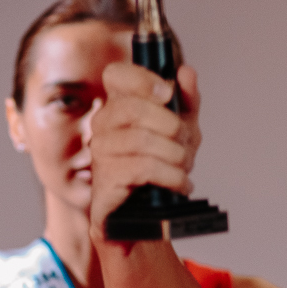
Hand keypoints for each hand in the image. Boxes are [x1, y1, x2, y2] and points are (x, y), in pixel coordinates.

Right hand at [89, 61, 200, 234]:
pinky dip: (171, 176)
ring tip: (182, 166)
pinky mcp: (105, 179)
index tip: (167, 93)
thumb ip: (186, 101)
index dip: (142, 79)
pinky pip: (143, 168)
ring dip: (175, 155)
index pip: (115, 74)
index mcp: (119, 105)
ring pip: (142, 140)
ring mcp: (100, 151)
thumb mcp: (182, 131)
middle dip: (172, 126)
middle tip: (184, 143)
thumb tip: (186, 73)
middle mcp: (103, 124)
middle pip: (134, 107)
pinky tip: (178, 183)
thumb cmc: (159, 168)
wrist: (145, 214)